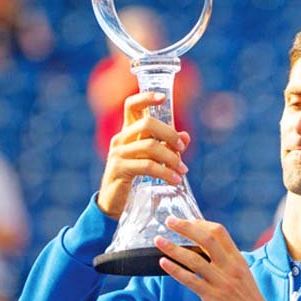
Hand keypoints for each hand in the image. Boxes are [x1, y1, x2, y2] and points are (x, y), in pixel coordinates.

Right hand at [97, 92, 189, 217]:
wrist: (114, 203)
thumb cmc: (135, 177)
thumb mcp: (152, 158)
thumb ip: (167, 146)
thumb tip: (186, 136)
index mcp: (128, 131)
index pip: (131, 106)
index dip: (146, 98)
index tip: (163, 97)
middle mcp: (121, 139)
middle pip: (147, 124)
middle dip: (170, 134)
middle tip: (182, 148)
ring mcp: (118, 153)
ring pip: (150, 146)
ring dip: (171, 157)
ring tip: (183, 170)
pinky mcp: (120, 169)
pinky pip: (147, 166)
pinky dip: (164, 172)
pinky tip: (175, 179)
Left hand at [154, 217, 270, 300]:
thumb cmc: (248, 300)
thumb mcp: (242, 274)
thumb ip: (227, 261)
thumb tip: (207, 250)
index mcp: (237, 259)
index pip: (219, 232)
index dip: (200, 223)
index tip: (186, 220)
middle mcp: (230, 267)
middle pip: (206, 239)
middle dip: (186, 227)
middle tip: (169, 221)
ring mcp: (221, 281)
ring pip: (194, 259)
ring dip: (173, 248)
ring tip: (159, 241)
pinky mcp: (213, 297)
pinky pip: (190, 280)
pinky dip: (175, 270)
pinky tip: (163, 263)